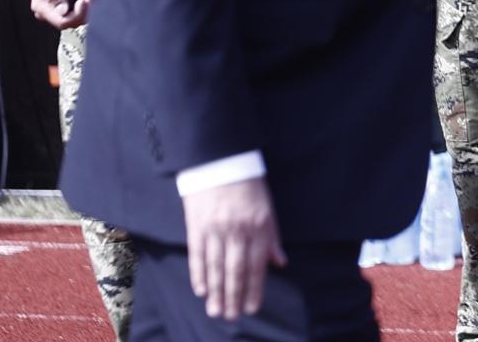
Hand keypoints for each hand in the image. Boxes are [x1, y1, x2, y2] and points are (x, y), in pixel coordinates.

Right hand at [29, 0, 91, 28]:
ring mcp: (58, 9)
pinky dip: (88, 7)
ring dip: (88, 10)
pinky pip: (78, 13)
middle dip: (85, 12)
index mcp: (41, 7)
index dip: (76, 15)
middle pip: (70, 23)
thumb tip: (61, 11)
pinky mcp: (66, 5)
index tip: (85, 0)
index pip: (61, 22)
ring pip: (76, 19)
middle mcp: (49, 12)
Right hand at [183, 177, 285, 320]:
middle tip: (231, 317)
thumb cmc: (249, 184)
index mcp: (260, 225)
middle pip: (235, 270)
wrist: (220, 160)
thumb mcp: (268, 207)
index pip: (257, 265)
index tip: (252, 308)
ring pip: (216, 267)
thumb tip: (280, 262)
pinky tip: (201, 290)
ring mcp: (216, 228)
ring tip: (216, 311)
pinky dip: (199, 274)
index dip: (254, 289)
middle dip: (234, 297)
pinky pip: (198, 255)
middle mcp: (238, 229)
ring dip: (216, 292)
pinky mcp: (197, 226)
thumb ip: (272, 237)